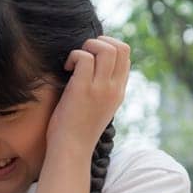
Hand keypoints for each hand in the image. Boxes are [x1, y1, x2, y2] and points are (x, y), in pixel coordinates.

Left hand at [47, 36, 128, 152]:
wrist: (71, 150)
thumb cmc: (77, 130)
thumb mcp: (98, 108)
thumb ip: (101, 90)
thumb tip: (92, 70)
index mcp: (119, 92)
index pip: (126, 57)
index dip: (108, 48)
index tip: (90, 58)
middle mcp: (114, 88)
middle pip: (121, 47)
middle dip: (100, 42)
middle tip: (83, 55)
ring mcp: (100, 88)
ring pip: (105, 48)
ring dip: (87, 46)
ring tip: (74, 61)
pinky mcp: (83, 89)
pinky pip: (84, 57)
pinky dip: (74, 56)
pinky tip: (66, 68)